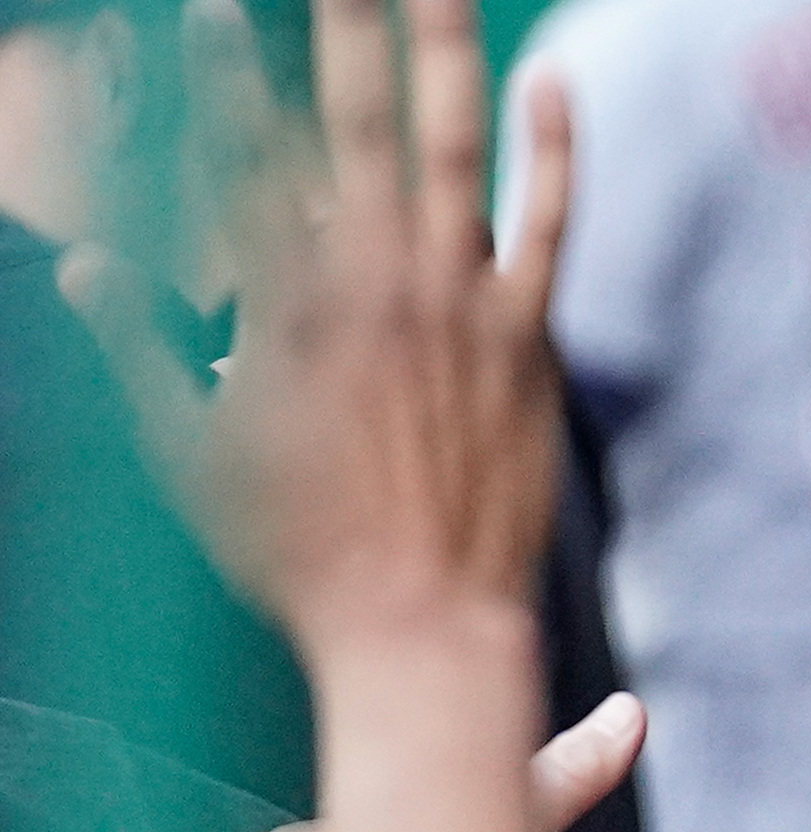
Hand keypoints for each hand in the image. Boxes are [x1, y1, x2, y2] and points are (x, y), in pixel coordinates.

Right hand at [57, 0, 573, 651]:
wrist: (420, 622)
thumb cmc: (298, 551)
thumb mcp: (190, 448)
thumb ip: (142, 348)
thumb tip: (90, 266)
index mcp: (281, 300)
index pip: (240, 151)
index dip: (223, 70)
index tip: (214, 4)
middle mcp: (374, 282)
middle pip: (350, 116)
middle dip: (340, 22)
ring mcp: (459, 304)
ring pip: (450, 145)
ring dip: (442, 49)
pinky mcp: (525, 337)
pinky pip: (547, 225)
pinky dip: (553, 153)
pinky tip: (552, 80)